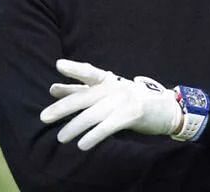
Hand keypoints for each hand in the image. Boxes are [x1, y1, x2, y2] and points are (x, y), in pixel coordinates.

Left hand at [39, 59, 181, 149]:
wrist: (165, 108)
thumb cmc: (129, 100)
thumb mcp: (106, 91)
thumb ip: (80, 90)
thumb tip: (53, 89)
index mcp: (107, 80)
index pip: (89, 72)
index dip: (74, 69)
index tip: (58, 65)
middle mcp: (114, 87)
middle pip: (84, 97)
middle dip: (62, 108)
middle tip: (43, 117)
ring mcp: (123, 100)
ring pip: (93, 114)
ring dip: (74, 127)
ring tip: (61, 137)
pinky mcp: (132, 115)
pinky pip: (108, 127)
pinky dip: (94, 136)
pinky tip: (82, 144)